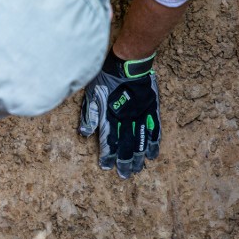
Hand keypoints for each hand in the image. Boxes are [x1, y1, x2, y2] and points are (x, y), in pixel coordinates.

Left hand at [79, 50, 160, 178]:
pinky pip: (154, 130)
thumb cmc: (105, 78)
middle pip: (126, 145)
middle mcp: (126, 119)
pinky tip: (153, 154)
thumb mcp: (92, 95)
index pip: (109, 141)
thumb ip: (90, 115)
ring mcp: (140, 115)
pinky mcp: (151, 109)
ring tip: (137, 169)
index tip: (106, 166)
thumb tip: (84, 133)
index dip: (108, 155)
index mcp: (110, 117)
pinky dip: (154, 143)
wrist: (127, 64)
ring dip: (138, 157)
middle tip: (124, 175)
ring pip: (140, 141)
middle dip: (124, 162)